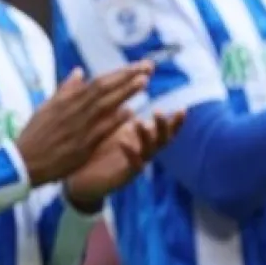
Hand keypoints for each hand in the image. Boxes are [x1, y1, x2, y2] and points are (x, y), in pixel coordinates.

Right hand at [16, 63, 152, 186]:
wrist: (24, 161)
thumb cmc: (35, 135)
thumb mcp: (46, 107)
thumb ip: (65, 90)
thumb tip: (80, 71)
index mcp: (65, 100)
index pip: (98, 82)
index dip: (120, 73)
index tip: (138, 66)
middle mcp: (73, 109)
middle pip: (104, 88)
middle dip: (127, 76)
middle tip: (148, 66)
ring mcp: (78, 126)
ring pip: (105, 105)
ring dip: (125, 92)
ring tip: (143, 81)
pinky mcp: (81, 144)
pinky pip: (101, 129)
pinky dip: (115, 120)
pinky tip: (130, 112)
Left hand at [65, 110, 185, 210]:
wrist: (82, 178)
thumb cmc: (97, 149)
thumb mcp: (110, 126)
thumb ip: (120, 110)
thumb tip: (130, 86)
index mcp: (141, 139)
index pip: (163, 129)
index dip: (175, 122)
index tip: (183, 109)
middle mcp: (143, 151)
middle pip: (161, 139)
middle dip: (163, 126)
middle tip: (158, 111)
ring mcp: (136, 164)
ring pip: (148, 151)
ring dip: (146, 136)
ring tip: (139, 122)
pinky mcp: (124, 176)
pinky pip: (132, 165)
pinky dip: (130, 152)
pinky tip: (123, 141)